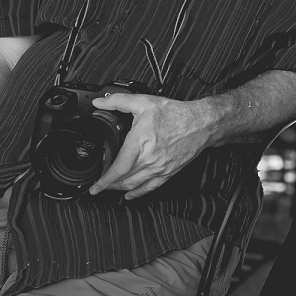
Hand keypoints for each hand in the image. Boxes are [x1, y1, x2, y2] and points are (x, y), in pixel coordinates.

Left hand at [88, 94, 213, 199]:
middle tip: (99, 184)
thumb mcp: (145, 102)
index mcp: (140, 142)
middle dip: (109, 185)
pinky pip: (150, 188)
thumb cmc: (176, 114)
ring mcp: (159, 168)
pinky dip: (138, 193)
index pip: (118, 167)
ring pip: (135, 185)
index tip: (94, 187)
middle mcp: (149, 158)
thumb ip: (119, 101)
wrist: (201, 123)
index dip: (104, 180)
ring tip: (112, 187)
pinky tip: (131, 194)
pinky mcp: (169, 172)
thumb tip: (99, 103)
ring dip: (121, 189)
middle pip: (124, 179)